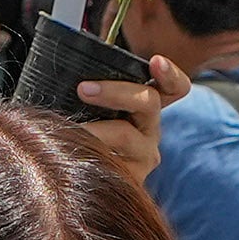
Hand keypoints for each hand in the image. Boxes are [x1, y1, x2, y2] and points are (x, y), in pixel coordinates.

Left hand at [66, 52, 188, 178]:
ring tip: (65, 127)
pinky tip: (68, 149)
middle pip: (149, 102)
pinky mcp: (130, 178)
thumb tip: (71, 64)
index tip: (156, 61)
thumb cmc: (77, 127)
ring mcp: (143, 155)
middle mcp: (150, 128)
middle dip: (115, 92)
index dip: (169, 73)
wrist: (69, 174)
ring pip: (125, 134)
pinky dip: (86, 151)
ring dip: (94, 128)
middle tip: (83, 89)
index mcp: (145, 105)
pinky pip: (110, 161)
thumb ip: (91, 85)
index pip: (173, 87)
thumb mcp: (89, 104)